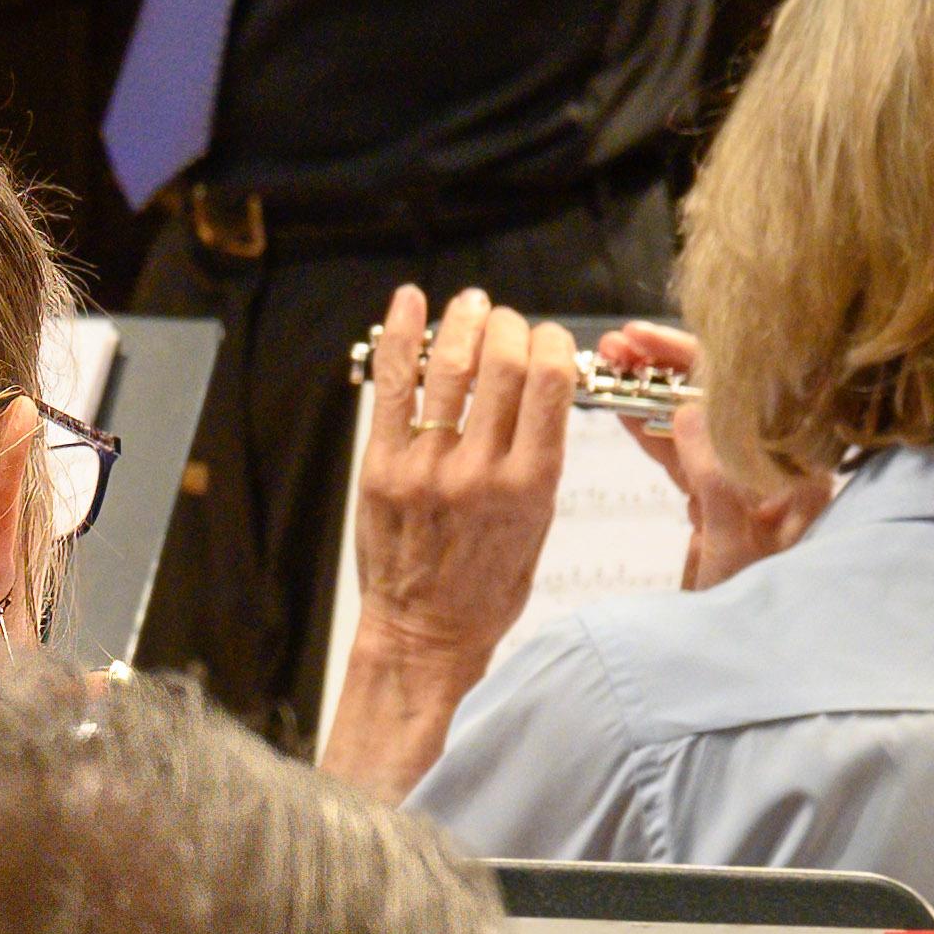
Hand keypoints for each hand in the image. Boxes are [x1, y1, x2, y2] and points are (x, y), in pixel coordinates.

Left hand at [317, 286, 571, 799]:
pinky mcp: (382, 466)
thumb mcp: (539, 526)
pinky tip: (408, 302)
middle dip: (509, 326)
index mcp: (531, 485)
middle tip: (506, 320)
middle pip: (502, 364)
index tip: (548, 336)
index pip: (550, 384)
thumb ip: (538, 459)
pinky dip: (399, 335)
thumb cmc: (487, 586)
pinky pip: (392, 386)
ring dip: (463, 321)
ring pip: (450, 366)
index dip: (551, 343)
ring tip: (471, 304)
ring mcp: (428, 466)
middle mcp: (481, 470)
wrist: (425, 631)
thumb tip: (542, 389)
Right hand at [598, 319, 827, 590]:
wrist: (751, 662)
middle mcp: (774, 468)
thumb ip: (716, 481)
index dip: (692, 357)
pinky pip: (680, 451)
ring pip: (693, 419)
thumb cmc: (762, 614)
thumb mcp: (734, 549)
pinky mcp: (718, 500)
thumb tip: (689, 412)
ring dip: (649, 391)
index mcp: (795, 471)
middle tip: (615, 345)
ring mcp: (744, 482)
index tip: (643, 339)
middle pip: (718, 396)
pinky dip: (648, 426)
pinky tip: (618, 403)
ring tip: (608, 364)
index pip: (745, 392)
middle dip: (664, 366)